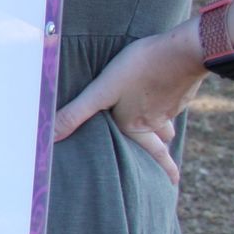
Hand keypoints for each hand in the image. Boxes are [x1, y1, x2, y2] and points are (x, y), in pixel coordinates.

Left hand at [53, 31, 204, 185]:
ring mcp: (172, 104)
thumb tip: (50, 137)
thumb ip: (76, 113)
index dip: (164, 169)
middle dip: (163, 156)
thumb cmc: (139, 69)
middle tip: (172, 171)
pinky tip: (164, 97)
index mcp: (136, 126)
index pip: (152, 155)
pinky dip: (168, 106)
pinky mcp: (181, 87)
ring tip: (165, 137)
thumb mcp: (101, 91)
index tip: (173, 183)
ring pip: (166, 122)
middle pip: (160, 142)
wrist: (183, 50)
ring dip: (164, 131)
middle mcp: (156, 120)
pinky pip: (173, 103)